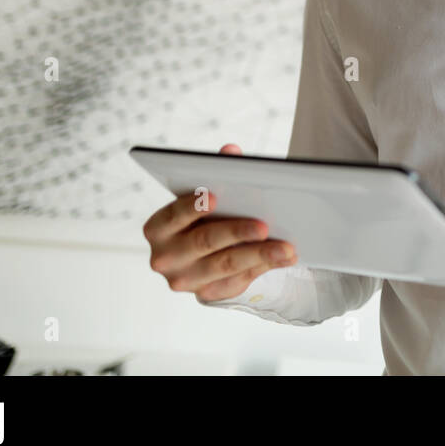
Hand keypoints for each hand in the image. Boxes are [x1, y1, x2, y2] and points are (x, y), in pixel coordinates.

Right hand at [143, 143, 298, 302]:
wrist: (200, 257)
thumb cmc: (203, 217)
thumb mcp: (205, 196)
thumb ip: (217, 172)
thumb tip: (230, 151)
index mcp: (157, 228)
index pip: (173, 215)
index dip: (192, 206)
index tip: (214, 196)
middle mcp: (165, 257)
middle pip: (204, 242)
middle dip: (236, 232)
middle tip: (264, 225)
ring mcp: (185, 280)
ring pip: (225, 266)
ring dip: (259, 255)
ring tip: (287, 247)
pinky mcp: (207, 294)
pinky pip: (238, 282)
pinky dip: (264, 268)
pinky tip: (285, 258)